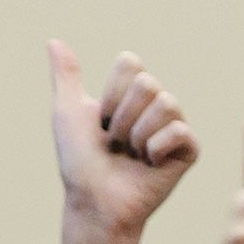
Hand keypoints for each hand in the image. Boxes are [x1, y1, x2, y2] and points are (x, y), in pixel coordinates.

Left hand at [48, 41, 198, 238]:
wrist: (95, 202)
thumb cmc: (80, 163)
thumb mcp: (68, 113)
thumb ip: (66, 76)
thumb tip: (53, 41)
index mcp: (130, 94)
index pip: (130, 63)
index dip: (110, 93)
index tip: (101, 121)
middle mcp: (155, 106)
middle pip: (148, 83)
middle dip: (123, 117)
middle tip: (117, 143)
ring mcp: (174, 127)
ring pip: (166, 103)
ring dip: (138, 134)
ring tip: (132, 155)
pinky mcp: (189, 150)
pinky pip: (179, 130)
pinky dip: (155, 148)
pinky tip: (150, 165)